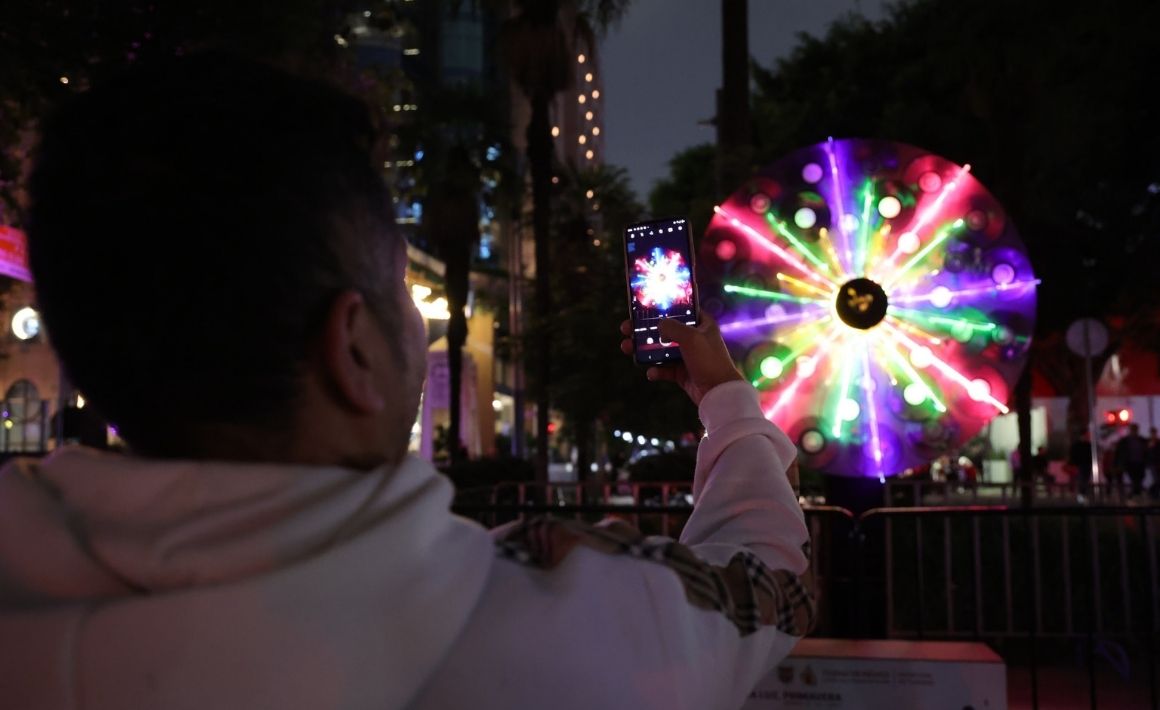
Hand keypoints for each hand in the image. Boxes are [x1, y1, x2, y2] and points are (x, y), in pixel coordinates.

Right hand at [619, 313, 743, 405]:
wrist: (719, 393)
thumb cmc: (709, 361)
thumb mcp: (691, 337)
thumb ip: (672, 327)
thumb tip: (658, 326)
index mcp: (701, 324)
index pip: (682, 309)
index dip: (665, 305)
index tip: (646, 304)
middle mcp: (694, 338)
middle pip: (664, 329)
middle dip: (644, 329)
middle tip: (626, 327)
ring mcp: (687, 356)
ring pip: (660, 349)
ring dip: (643, 349)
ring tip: (627, 348)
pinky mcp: (682, 372)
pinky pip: (664, 369)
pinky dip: (655, 370)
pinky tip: (651, 373)